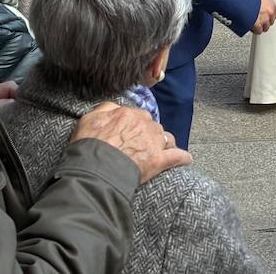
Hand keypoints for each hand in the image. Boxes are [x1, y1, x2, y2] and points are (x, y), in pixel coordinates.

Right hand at [73, 102, 190, 183]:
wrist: (96, 168)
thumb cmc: (90, 145)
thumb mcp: (89, 119)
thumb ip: (104, 109)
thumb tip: (114, 107)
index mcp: (129, 114)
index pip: (138, 116)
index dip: (134, 125)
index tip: (130, 133)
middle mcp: (145, 124)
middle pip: (153, 126)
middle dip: (149, 134)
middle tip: (141, 145)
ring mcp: (154, 142)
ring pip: (166, 138)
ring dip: (164, 143)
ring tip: (162, 150)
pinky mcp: (159, 160)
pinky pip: (177, 156)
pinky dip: (182, 158)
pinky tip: (185, 159)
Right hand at [251, 0, 275, 33]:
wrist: (241, 1)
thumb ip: (260, 1)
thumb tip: (259, 2)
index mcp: (271, 4)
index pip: (274, 14)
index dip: (268, 16)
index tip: (264, 16)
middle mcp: (270, 12)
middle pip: (270, 22)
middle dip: (264, 22)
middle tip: (258, 20)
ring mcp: (265, 19)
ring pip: (265, 28)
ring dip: (260, 27)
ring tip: (254, 24)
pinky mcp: (258, 25)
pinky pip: (259, 31)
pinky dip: (255, 30)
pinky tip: (251, 27)